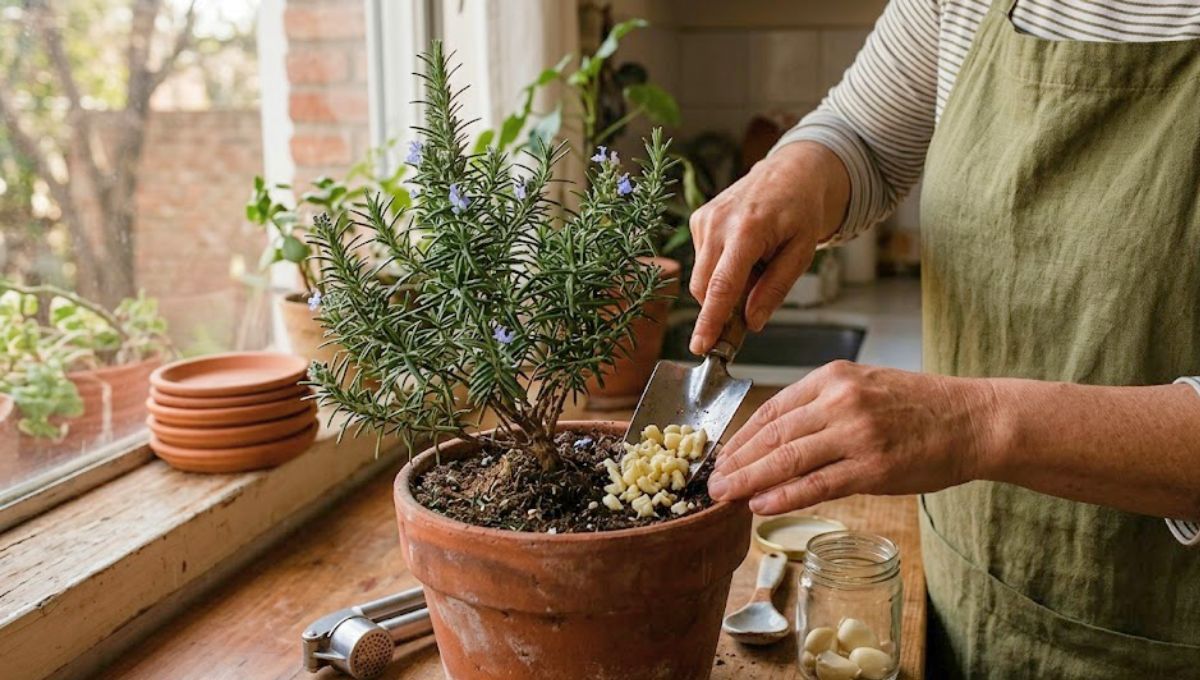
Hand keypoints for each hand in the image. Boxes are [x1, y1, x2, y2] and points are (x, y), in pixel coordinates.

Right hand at [688, 141, 847, 354]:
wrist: (791, 171)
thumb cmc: (801, 210)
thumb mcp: (802, 252)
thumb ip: (775, 288)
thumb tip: (752, 322)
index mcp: (747, 230)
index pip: (722, 286)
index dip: (710, 321)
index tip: (700, 346)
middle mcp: (718, 223)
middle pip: (705, 287)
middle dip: (722, 307)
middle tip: (751, 308)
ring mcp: (704, 219)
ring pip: (702, 277)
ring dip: (725, 285)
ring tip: (757, 266)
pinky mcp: (698, 219)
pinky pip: (703, 261)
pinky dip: (721, 269)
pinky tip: (743, 253)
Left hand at [708, 361, 996, 514]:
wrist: (974, 420)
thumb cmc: (920, 407)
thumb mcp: (864, 388)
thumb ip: (821, 407)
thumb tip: (775, 439)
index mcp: (833, 377)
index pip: (773, 409)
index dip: (741, 437)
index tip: (722, 456)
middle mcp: (840, 400)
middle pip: (773, 434)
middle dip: (737, 461)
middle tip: (711, 482)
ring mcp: (857, 433)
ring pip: (788, 459)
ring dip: (749, 480)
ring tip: (724, 496)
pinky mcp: (874, 466)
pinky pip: (817, 484)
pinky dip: (784, 496)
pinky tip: (760, 505)